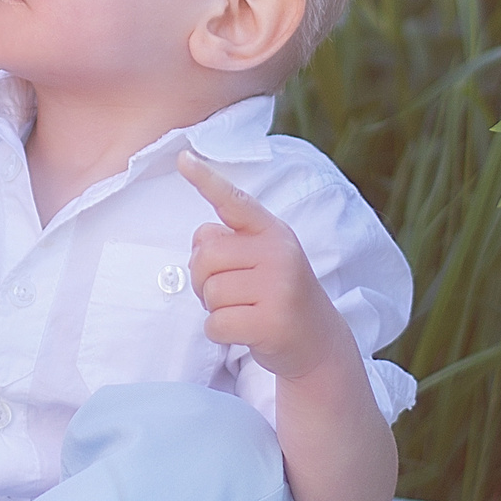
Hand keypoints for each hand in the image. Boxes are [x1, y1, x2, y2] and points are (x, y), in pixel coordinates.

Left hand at [178, 151, 352, 379]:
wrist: (318, 342)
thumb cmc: (276, 295)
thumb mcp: (262, 260)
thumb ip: (230, 244)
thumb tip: (201, 241)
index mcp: (272, 231)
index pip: (234, 200)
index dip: (206, 180)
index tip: (182, 158)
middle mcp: (278, 253)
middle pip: (205, 257)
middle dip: (203, 280)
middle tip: (229, 294)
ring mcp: (278, 287)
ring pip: (210, 292)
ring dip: (215, 308)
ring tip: (243, 311)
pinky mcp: (272, 322)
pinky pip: (216, 324)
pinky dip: (220, 332)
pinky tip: (244, 332)